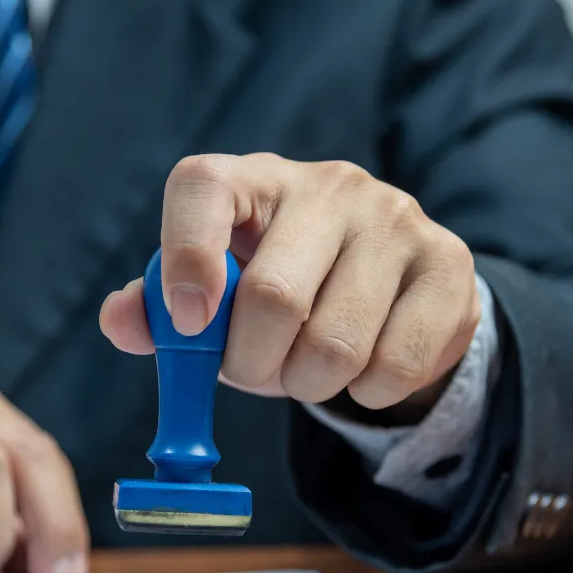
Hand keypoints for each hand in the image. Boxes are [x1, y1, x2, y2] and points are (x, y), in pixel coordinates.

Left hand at [101, 153, 479, 413]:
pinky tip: (364, 369)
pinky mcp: (450, 264)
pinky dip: (367, 393)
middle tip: (254, 372)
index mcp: (254, 179)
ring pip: (337, 344)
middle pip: (273, 296)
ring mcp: (397, 218)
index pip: (203, 188)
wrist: (389, 284)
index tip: (186, 325)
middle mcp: (329, 185)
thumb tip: (122, 321)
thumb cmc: (282, 285)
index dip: (184, 259)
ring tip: (309, 370)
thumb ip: (158, 309)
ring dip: (309, 385)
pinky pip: (397, 365)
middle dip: (251, 363)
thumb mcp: (215, 294)